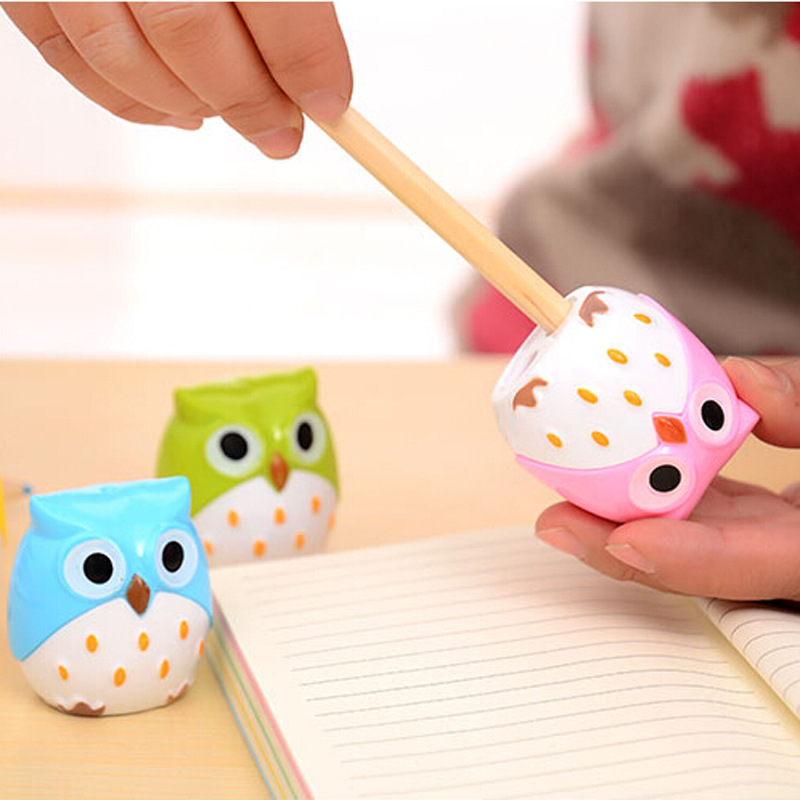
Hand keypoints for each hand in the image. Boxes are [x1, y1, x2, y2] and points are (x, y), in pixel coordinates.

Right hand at [2, 2, 351, 157]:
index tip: (330, 104)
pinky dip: (129, 103)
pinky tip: (177, 113)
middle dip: (249, 101)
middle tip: (283, 134)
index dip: (304, 59)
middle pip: (189, 28)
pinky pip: (66, 54)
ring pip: (120, 53)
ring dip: (188, 105)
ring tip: (228, 117)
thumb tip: (316, 81)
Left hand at [535, 357, 799, 600]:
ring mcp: (775, 546)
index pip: (765, 564)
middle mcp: (795, 559)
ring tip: (558, 507)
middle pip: (706, 569)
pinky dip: (654, 501)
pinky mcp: (759, 525)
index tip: (627, 541)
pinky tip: (604, 480)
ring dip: (622, 527)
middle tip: (555, 523)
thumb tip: (739, 377)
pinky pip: (701, 520)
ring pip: (694, 547)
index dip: (696, 561)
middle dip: (626, 553)